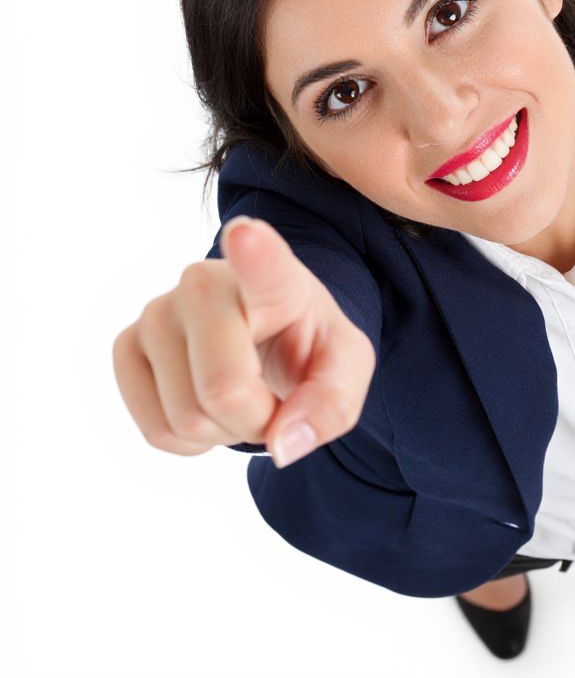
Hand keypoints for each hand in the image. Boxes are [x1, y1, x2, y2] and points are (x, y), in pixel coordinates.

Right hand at [112, 215, 376, 468]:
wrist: (266, 340)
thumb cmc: (305, 344)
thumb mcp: (344, 368)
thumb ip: (332, 403)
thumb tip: (283, 444)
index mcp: (275, 277)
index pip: (263, 264)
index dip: (253, 253)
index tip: (246, 233)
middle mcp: (205, 282)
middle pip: (224, 390)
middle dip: (257, 420)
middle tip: (273, 397)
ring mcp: (157, 311)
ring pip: (187, 419)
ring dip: (224, 432)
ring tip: (240, 394)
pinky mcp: (126, 345)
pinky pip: (156, 430)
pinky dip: (190, 441)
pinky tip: (206, 405)